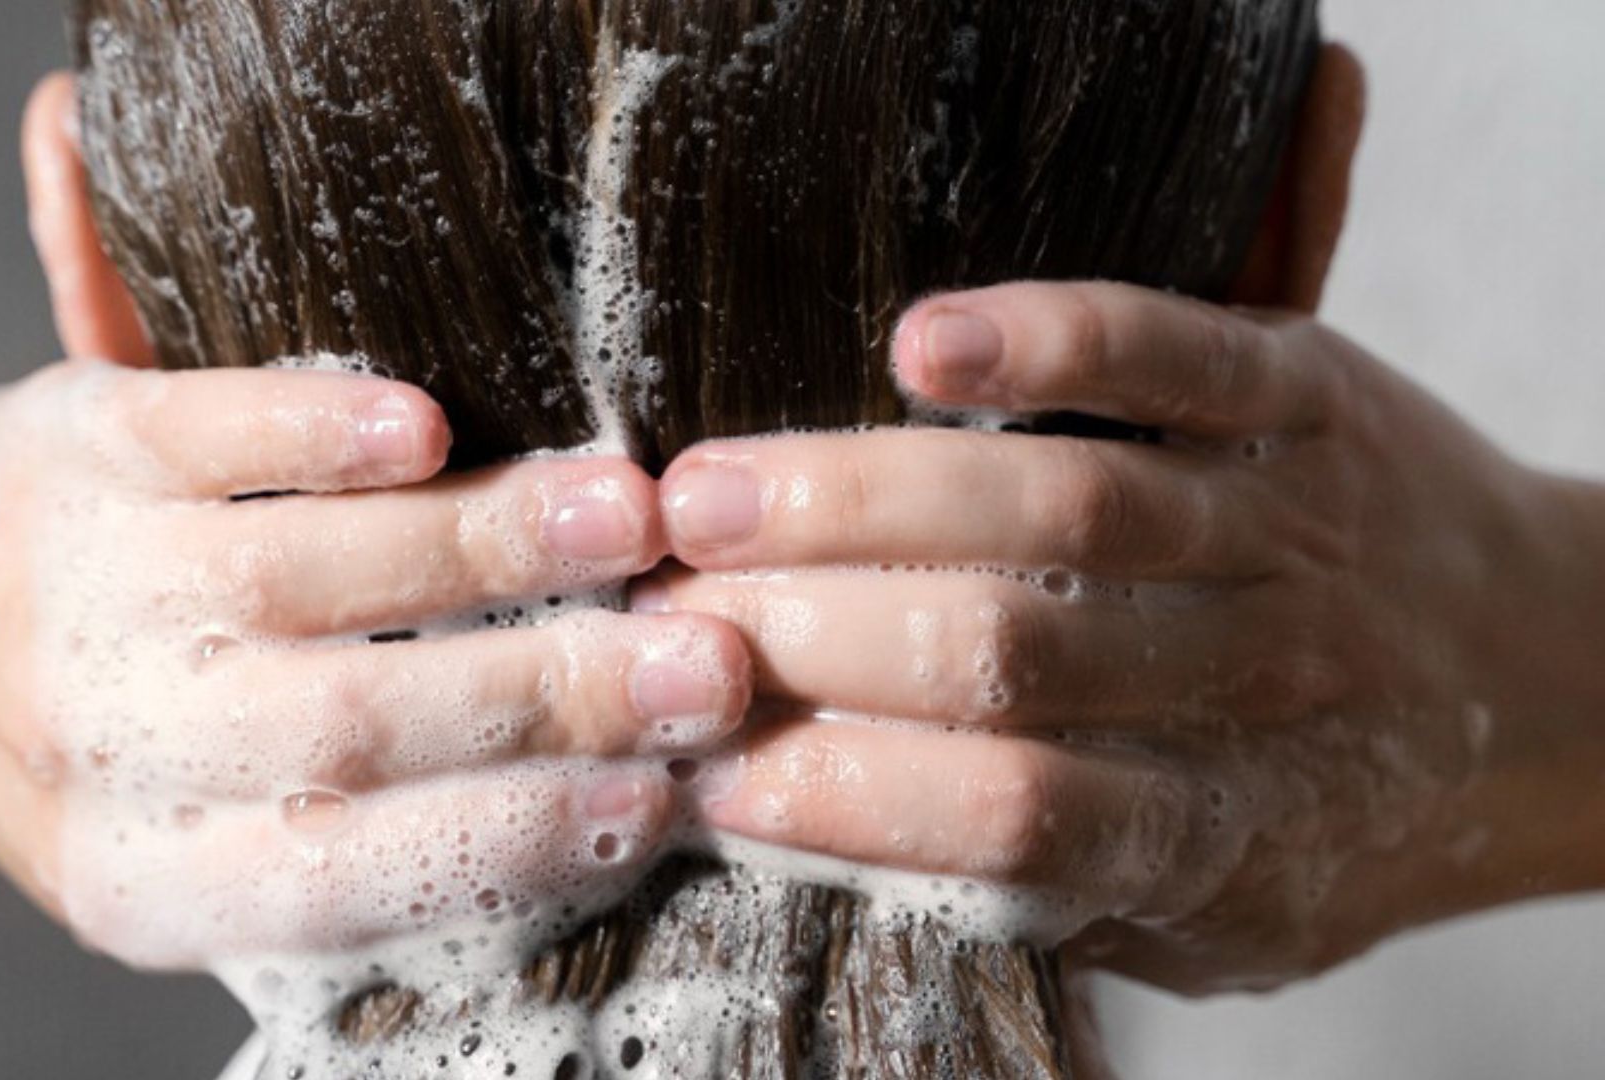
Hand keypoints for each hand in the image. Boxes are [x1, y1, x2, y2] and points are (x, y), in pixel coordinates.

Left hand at [0, 359, 750, 967]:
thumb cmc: (122, 751)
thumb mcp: (199, 839)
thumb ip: (373, 841)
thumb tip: (614, 813)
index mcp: (143, 879)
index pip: (345, 878)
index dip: (510, 840)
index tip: (655, 798)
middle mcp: (99, 745)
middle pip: (347, 725)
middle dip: (546, 695)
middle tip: (700, 664)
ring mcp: (79, 586)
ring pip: (299, 570)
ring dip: (482, 545)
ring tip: (627, 520)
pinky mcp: (69, 448)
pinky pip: (207, 433)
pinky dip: (321, 428)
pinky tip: (432, 427)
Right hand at [647, 281, 1604, 991]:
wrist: (1544, 685)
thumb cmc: (1335, 810)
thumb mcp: (1217, 916)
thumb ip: (1054, 892)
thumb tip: (832, 851)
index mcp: (1228, 836)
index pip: (1023, 825)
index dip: (857, 803)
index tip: (714, 782)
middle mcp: (1259, 680)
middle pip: (1012, 654)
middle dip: (814, 632)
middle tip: (665, 613)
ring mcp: (1286, 526)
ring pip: (1062, 506)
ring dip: (867, 499)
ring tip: (712, 497)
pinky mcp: (1304, 397)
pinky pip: (1169, 358)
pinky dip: (1047, 343)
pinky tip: (921, 347)